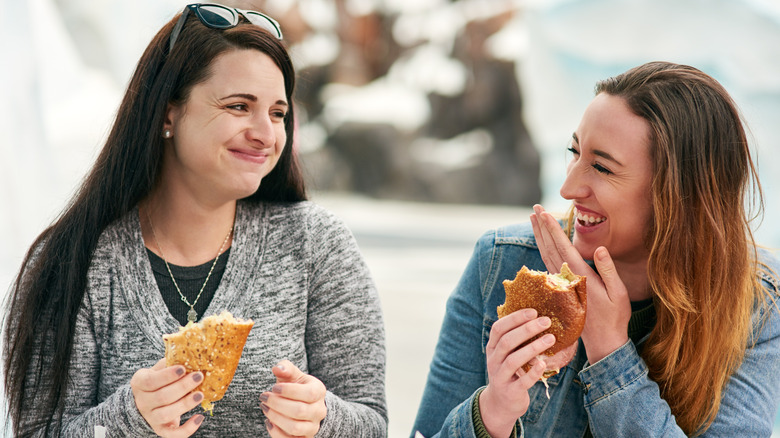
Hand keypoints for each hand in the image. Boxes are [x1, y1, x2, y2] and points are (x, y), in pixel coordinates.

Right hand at [130, 359, 204, 437]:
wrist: (142, 405)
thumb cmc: (156, 382)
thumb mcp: (157, 370)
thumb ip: (169, 362)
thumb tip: (189, 351)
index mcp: (140, 383)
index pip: (151, 381)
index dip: (167, 375)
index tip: (183, 368)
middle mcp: (143, 402)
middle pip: (162, 397)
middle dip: (182, 387)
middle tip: (199, 377)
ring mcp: (151, 418)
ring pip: (166, 414)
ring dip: (185, 404)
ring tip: (201, 394)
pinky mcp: (160, 430)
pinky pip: (173, 434)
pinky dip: (187, 428)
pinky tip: (200, 417)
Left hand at [261, 360, 326, 437]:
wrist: (304, 404)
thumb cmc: (296, 387)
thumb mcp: (293, 375)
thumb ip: (286, 368)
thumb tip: (277, 368)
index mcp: (319, 391)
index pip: (309, 393)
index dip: (289, 391)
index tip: (274, 387)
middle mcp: (319, 410)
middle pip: (299, 411)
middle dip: (277, 404)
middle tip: (264, 397)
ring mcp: (312, 427)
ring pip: (294, 428)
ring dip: (275, 417)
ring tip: (265, 408)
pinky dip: (276, 432)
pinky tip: (269, 421)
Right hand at [479, 308, 555, 436]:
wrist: (501, 403)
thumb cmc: (510, 372)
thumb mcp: (506, 355)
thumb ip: (516, 340)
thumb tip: (538, 318)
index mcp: (492, 348)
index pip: (498, 328)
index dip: (515, 318)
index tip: (533, 311)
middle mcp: (493, 361)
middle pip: (507, 341)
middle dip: (527, 329)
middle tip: (546, 321)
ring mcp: (500, 377)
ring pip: (514, 359)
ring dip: (533, 348)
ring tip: (551, 339)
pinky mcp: (511, 392)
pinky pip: (522, 381)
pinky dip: (533, 372)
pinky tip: (544, 364)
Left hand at [530, 205, 630, 363]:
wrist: (603, 342)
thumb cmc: (615, 317)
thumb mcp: (618, 293)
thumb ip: (608, 270)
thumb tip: (600, 248)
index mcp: (580, 277)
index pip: (563, 247)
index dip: (552, 229)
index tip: (544, 214)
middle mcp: (567, 279)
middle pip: (549, 248)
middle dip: (541, 227)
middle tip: (534, 208)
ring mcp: (562, 285)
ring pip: (546, 255)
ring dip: (539, 237)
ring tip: (533, 220)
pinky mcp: (561, 290)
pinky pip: (549, 265)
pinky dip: (544, 250)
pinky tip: (541, 242)